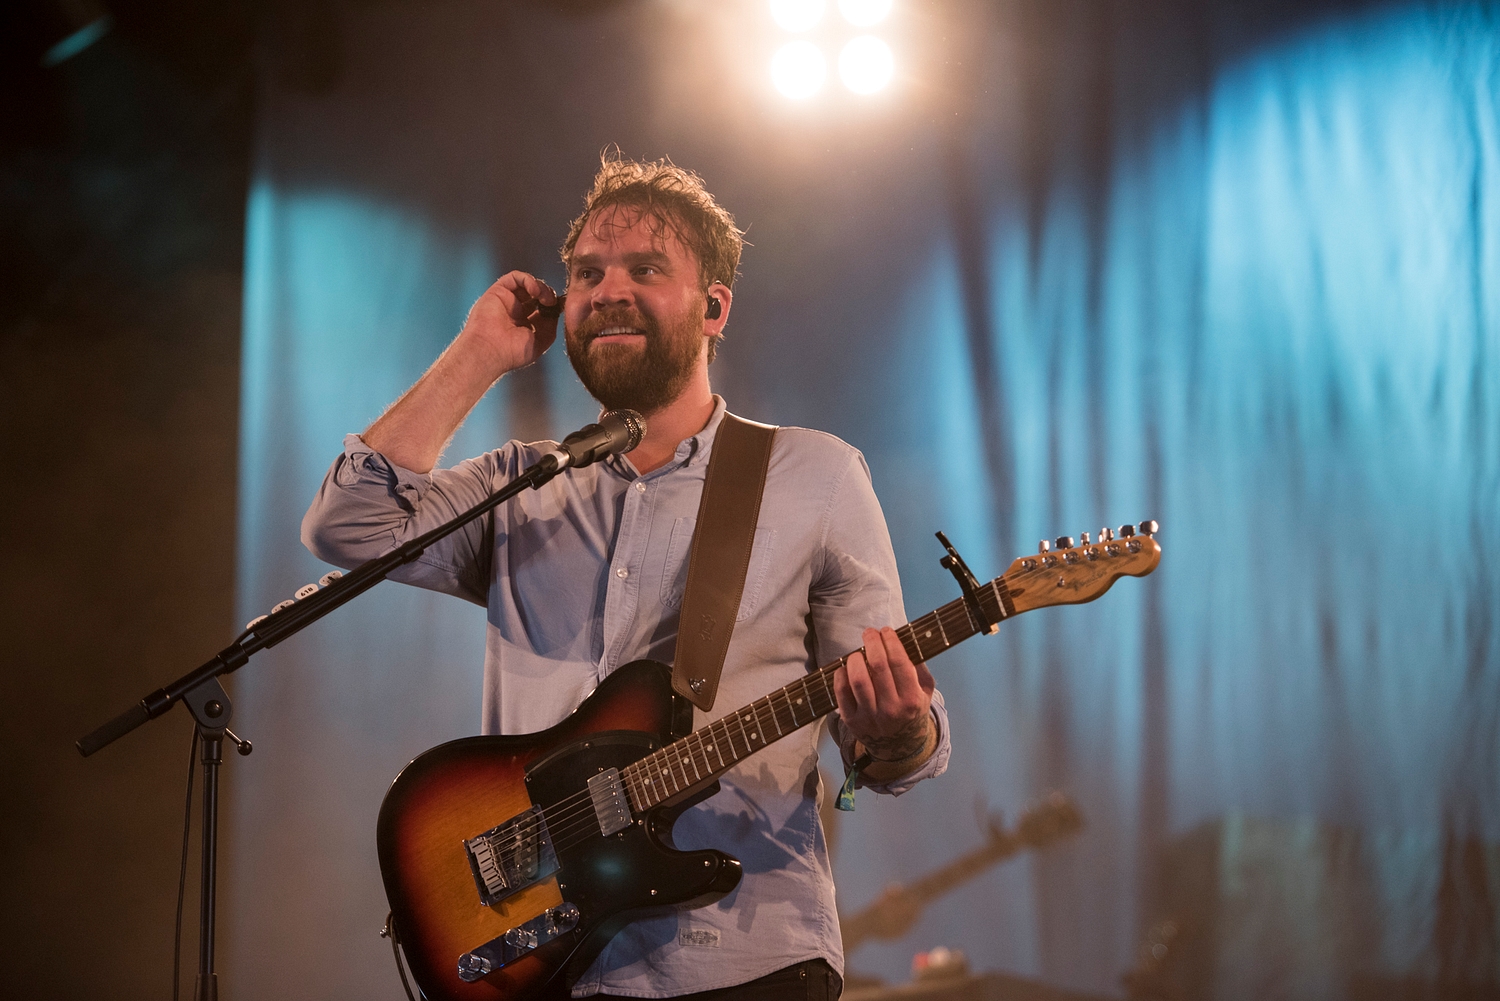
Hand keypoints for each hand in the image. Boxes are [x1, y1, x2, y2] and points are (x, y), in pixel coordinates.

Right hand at [459, 271, 559, 374]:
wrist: (490, 350)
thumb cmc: (511, 353)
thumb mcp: (539, 342)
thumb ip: (549, 326)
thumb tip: (555, 312)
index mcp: (523, 325)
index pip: (541, 309)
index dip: (553, 306)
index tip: (561, 308)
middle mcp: (514, 312)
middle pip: (536, 295)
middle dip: (548, 296)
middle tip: (553, 303)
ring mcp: (506, 301)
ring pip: (527, 285)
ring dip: (541, 287)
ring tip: (545, 298)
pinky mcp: (497, 291)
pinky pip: (515, 278)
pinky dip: (528, 280)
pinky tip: (535, 290)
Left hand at [834, 627, 935, 764]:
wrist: (898, 747)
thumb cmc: (911, 712)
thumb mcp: (925, 692)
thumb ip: (920, 668)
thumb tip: (905, 641)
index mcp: (912, 700)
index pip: (899, 662)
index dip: (891, 641)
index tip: (886, 631)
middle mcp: (891, 709)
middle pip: (878, 666)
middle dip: (872, 643)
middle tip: (870, 633)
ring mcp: (870, 716)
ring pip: (858, 679)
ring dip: (855, 658)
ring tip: (858, 653)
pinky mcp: (852, 721)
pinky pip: (841, 693)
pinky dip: (841, 675)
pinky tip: (846, 667)